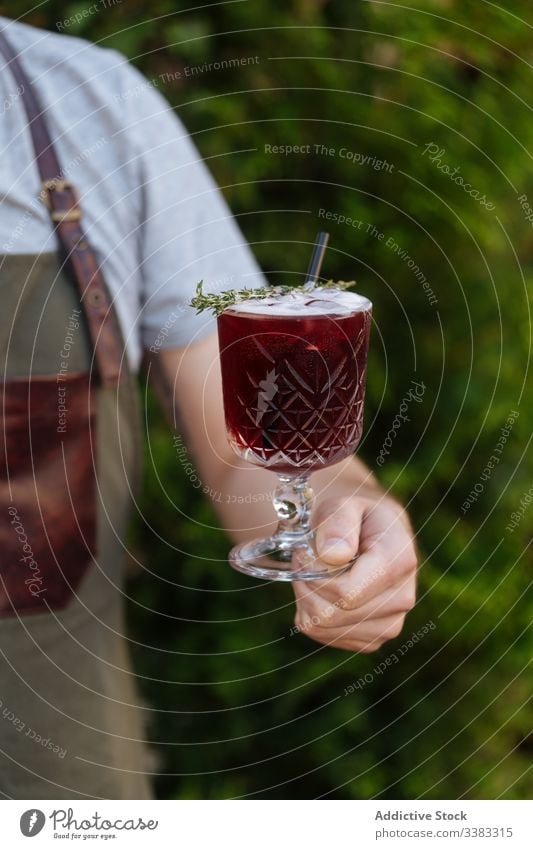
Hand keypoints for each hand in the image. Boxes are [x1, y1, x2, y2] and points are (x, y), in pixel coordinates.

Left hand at [292, 490, 417, 651]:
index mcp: (400, 561)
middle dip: (306, 585)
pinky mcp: (372, 639)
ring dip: (306, 599)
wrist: (371, 534)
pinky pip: (324, 636)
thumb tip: (333, 555)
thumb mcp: (343, 505)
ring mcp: (389, 624)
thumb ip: (337, 523)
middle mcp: (402, 598)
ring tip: (314, 572)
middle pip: (332, 613)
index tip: (303, 551)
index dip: (313, 575)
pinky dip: (311, 614)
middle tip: (303, 561)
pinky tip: (320, 591)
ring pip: (325, 627)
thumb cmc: (354, 517)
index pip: (346, 593)